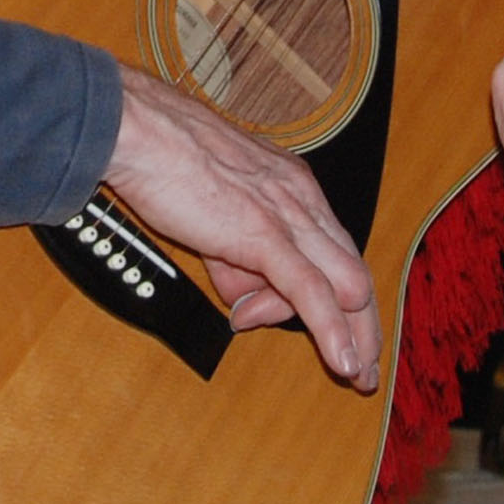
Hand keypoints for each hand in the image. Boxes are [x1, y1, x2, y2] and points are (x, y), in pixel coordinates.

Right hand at [103, 71, 381, 390]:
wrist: (138, 131)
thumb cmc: (164, 159)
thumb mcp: (212, 215)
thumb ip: (233, 258)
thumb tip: (242, 300)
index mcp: (292, 186)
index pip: (333, 252)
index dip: (341, 301)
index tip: (344, 340)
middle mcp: (301, 198)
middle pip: (355, 272)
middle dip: (365, 328)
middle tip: (365, 372)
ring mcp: (286, 215)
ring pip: (347, 285)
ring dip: (352, 337)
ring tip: (340, 368)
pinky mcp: (263, 234)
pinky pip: (310, 290)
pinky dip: (331, 331)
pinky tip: (343, 360)